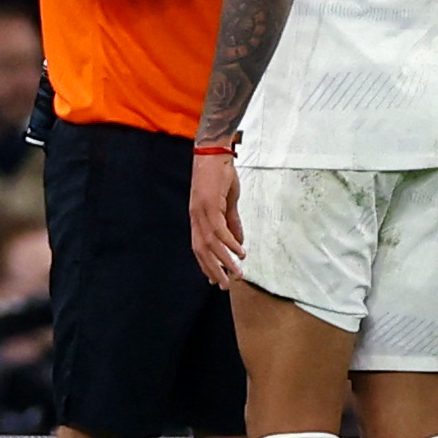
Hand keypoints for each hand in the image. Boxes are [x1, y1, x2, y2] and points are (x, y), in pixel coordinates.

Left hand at [188, 150, 243, 290]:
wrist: (213, 152)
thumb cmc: (219, 175)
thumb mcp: (228, 202)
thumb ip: (232, 222)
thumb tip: (238, 243)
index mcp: (198, 218)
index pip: (199, 247)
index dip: (206, 264)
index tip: (215, 279)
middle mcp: (196, 218)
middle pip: (203, 251)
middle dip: (214, 270)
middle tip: (224, 285)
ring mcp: (202, 212)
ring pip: (212, 244)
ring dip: (224, 261)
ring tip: (237, 274)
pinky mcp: (211, 205)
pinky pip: (220, 230)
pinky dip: (230, 243)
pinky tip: (240, 252)